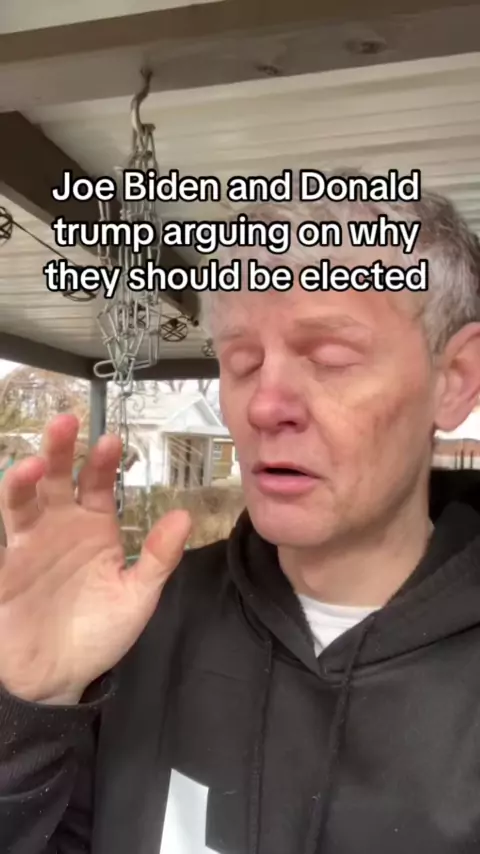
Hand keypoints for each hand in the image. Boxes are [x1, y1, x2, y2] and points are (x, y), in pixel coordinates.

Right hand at [0, 415, 190, 704]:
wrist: (58, 676)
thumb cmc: (99, 633)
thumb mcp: (137, 595)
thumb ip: (158, 557)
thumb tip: (183, 516)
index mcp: (97, 527)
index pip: (100, 483)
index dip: (104, 461)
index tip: (113, 440)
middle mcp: (63, 525)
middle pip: (61, 477)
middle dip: (63, 449)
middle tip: (67, 422)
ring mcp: (33, 540)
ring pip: (29, 495)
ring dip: (31, 473)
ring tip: (39, 459)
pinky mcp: (9, 560)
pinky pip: (8, 526)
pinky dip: (13, 498)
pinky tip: (20, 480)